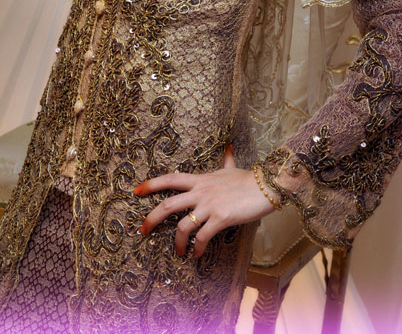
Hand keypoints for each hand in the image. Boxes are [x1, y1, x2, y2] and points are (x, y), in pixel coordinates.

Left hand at [134, 144, 277, 258]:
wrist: (265, 186)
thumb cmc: (247, 178)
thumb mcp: (231, 168)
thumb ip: (225, 160)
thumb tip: (229, 147)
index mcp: (199, 180)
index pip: (169, 179)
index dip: (151, 184)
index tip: (136, 191)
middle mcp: (200, 192)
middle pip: (167, 205)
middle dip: (151, 219)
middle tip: (142, 230)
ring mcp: (209, 206)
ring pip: (183, 225)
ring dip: (177, 242)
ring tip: (178, 252)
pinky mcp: (221, 218)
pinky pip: (203, 236)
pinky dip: (197, 248)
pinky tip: (197, 254)